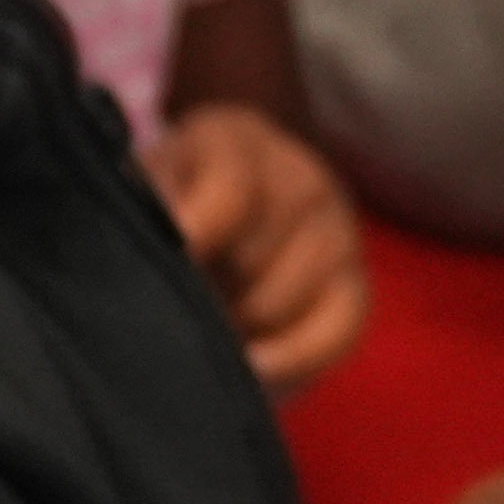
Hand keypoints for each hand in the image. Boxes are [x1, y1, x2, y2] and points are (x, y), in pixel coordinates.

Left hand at [145, 104, 367, 394]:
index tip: (175, 265)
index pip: (230, 193)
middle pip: (251, 261)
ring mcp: (339, 232)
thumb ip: (152, 212)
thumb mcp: (147, 184)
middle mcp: (302, 178)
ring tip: (213, 318)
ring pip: (279, 306)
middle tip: (182, 297)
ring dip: (239, 326)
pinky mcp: (356, 286)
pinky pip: (334, 334)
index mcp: (237, 140)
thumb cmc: (178, 196)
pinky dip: (292, 358)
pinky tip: (256, 362)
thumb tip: (174, 257)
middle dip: (209, 292)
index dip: (196, 237)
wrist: (239, 198)